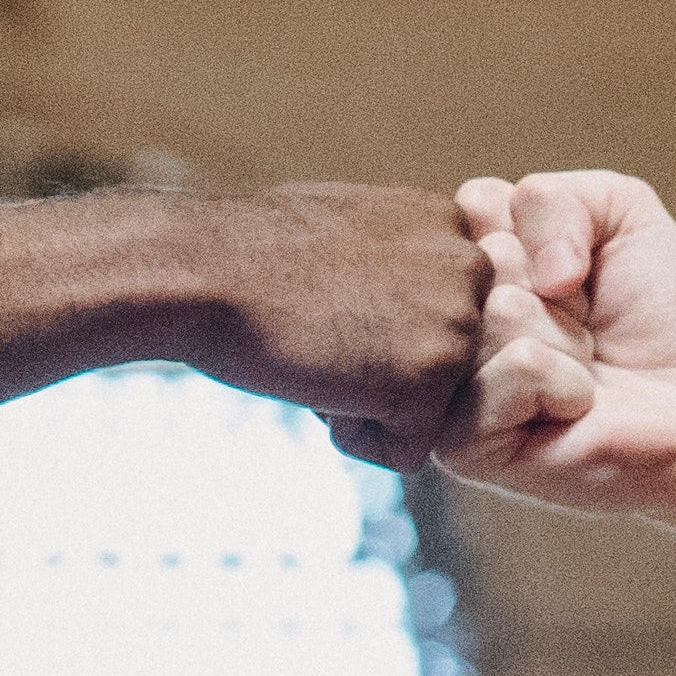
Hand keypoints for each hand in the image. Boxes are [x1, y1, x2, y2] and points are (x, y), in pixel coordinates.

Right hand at [180, 182, 496, 466]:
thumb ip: (401, 259)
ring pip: (426, 413)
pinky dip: (352, 436)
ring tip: (316, 349)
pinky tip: (315, 381)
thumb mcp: (351, 227)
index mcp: (451, 224)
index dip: (379, 331)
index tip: (330, 301)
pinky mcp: (431, 381)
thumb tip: (409, 301)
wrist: (204, 270)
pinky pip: (404, 451)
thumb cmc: (251, 250)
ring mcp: (459, 324)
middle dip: (382, 371)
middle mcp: (472, 267)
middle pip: (443, 369)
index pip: (442, 320)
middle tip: (321, 329)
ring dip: (365, 403)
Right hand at [445, 170, 675, 516]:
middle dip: (562, 286)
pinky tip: (577, 408)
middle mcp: (448, 323)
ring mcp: (450, 387)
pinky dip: (568, 382)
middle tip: (585, 326)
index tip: (576, 272)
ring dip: (569, 336)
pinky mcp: (467, 445)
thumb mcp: (621, 215)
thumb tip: (534, 270)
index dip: (547, 229)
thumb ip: (555, 197)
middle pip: (486, 255)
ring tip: (583, 369)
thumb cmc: (659, 314)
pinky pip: (519, 365)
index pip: (475, 202)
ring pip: (503, 309)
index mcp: (468, 265)